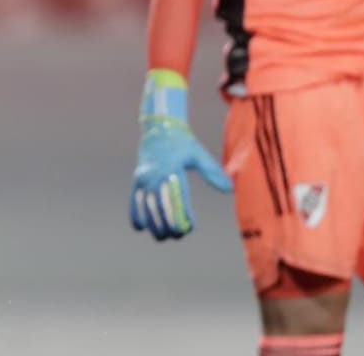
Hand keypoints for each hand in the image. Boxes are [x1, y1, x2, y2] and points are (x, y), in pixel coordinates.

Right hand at [130, 116, 231, 240]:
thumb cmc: (182, 142)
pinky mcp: (137, 179)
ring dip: (153, 225)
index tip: (190, 228)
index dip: (183, 216)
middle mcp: (155, 175)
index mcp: (171, 170)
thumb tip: (230, 189)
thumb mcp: (198, 154)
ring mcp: (143, 178)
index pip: (177, 200)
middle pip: (159, 209)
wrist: (159, 127)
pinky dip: (136, 215)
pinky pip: (133, 202)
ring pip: (145, 209)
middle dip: (168, 226)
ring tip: (163, 236)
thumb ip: (213, 172)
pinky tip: (142, 227)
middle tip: (178, 235)